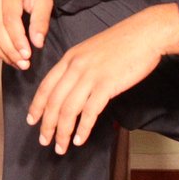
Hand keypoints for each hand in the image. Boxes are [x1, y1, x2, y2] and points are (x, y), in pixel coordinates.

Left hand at [27, 2, 178, 153]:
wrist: (146, 33)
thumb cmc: (124, 42)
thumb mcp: (92, 50)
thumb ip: (79, 67)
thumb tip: (73, 88)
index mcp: (70, 58)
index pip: (45, 86)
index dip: (36, 106)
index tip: (32, 120)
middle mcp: (75, 67)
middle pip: (53, 101)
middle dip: (47, 125)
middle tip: (44, 140)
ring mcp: (90, 76)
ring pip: (68, 109)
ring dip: (62, 131)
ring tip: (61, 146)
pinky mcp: (107, 84)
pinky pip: (89, 111)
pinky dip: (83, 128)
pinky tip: (80, 139)